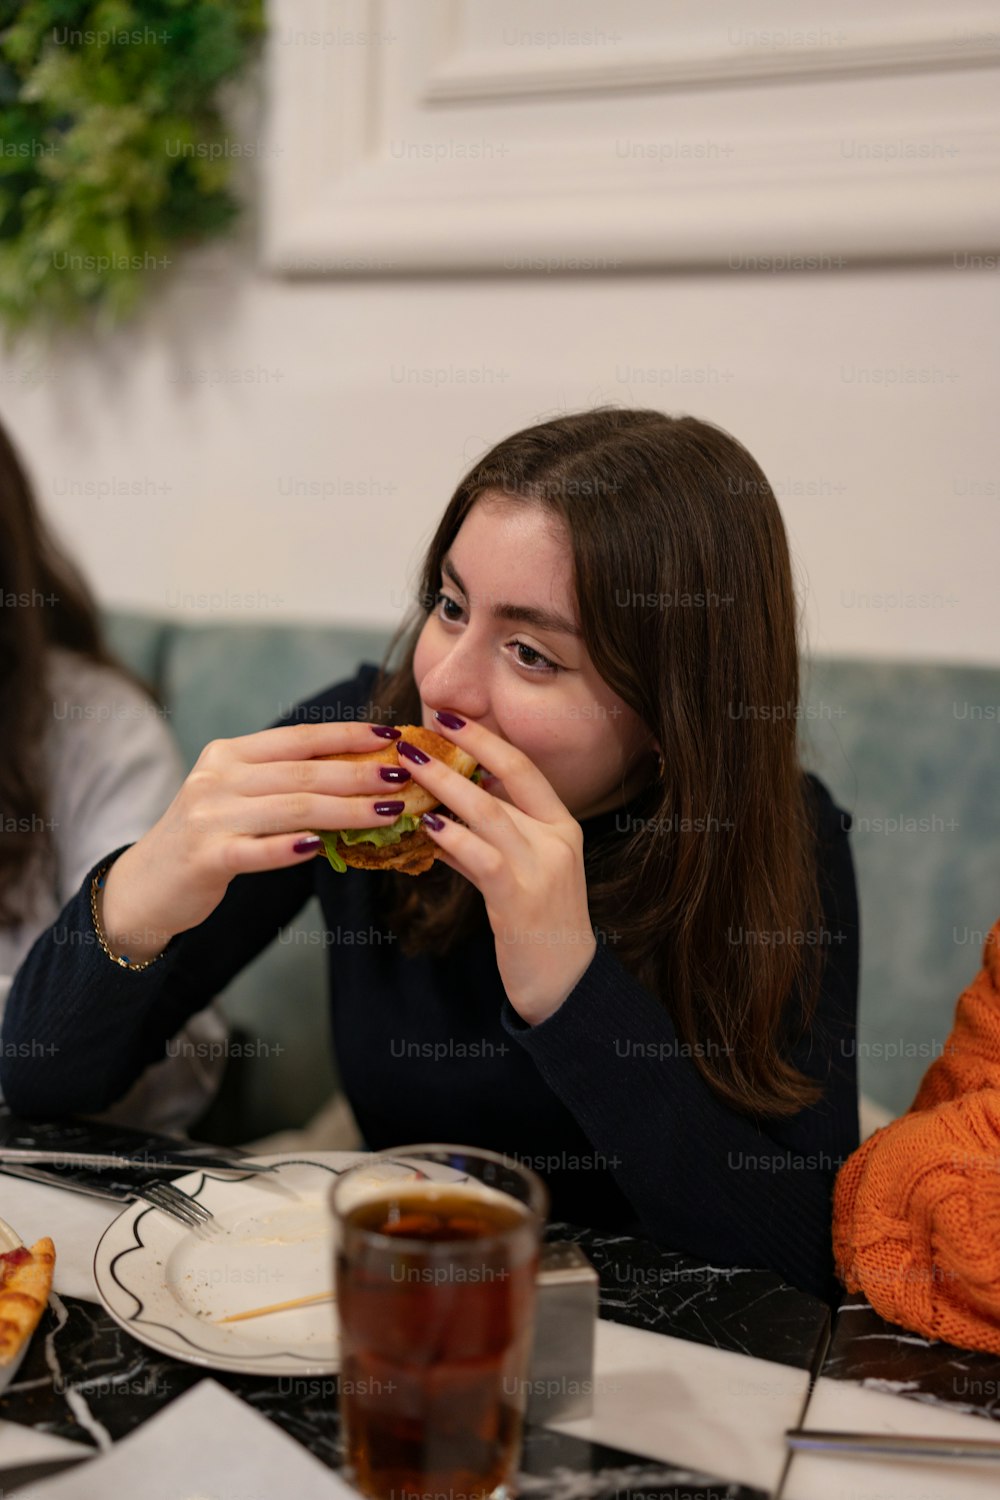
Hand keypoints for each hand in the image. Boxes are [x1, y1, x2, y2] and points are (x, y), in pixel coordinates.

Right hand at [101, 722, 411, 960]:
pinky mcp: (206, 857)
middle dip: (360, 773)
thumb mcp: (238, 798)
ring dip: (347, 810)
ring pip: (292, 809)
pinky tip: (323, 847)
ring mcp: (209, 817)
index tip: (390, 734)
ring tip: (389, 812)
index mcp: (228, 754)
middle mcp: (217, 778)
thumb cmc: (207, 838)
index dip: (346, 735)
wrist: (145, 885)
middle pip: (303, 773)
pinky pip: (258, 850)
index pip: (298, 738)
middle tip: (404, 775)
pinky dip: (291, 847)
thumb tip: (359, 778)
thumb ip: (284, 785)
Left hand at [398, 714, 596, 1024]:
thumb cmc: (537, 928)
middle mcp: (558, 839)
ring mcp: (543, 868)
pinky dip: (452, 837)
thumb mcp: (514, 876)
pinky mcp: (521, 900)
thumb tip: (435, 818)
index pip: (523, 768)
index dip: (486, 739)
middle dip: (462, 749)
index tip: (449, 719)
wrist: (564, 984)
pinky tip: (425, 825)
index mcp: (561, 826)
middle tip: (417, 733)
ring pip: (491, 811)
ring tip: (410, 768)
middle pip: (509, 776)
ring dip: (446, 785)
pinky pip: (482, 857)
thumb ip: (480, 845)